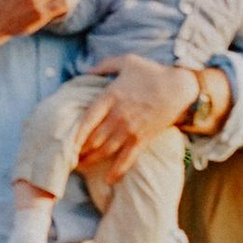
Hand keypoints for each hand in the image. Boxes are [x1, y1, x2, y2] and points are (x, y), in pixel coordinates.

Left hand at [73, 54, 197, 184]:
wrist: (180, 87)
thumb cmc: (152, 72)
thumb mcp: (126, 61)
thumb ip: (103, 66)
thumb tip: (86, 71)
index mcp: (109, 97)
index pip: (85, 119)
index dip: (73, 134)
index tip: (63, 142)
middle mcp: (117, 116)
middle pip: (92, 139)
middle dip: (79, 150)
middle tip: (68, 157)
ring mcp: (129, 129)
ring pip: (105, 151)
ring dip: (91, 161)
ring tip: (80, 168)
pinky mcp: (142, 139)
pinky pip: (127, 159)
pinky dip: (117, 171)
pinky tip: (109, 180)